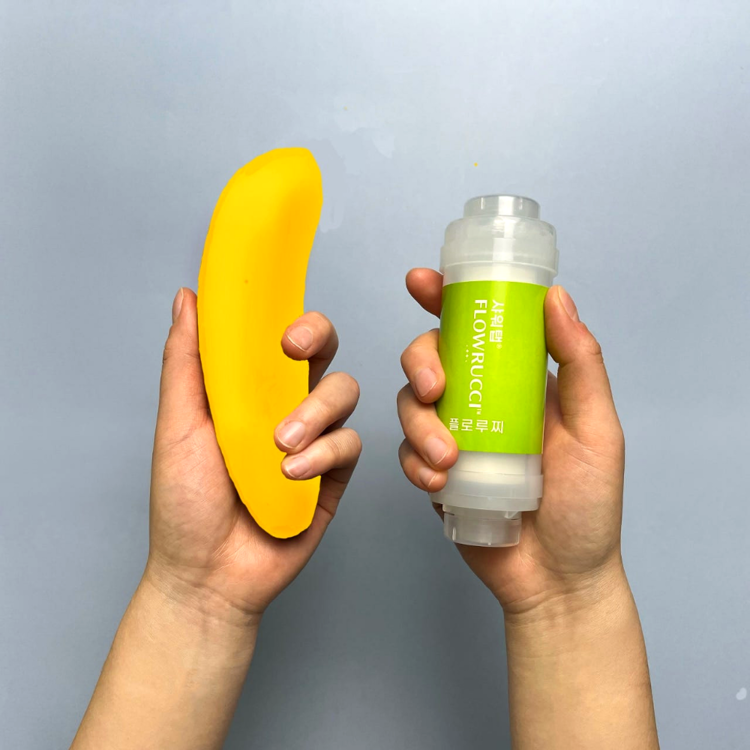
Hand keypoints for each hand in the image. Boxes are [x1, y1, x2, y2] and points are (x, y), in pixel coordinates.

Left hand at [146, 288, 361, 622]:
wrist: (207, 574)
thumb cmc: (185, 503)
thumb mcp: (177, 426)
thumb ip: (185, 362)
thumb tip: (187, 299)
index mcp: (248, 392)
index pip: (279, 340)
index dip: (289, 319)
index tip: (278, 328)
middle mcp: (285, 408)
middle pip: (323, 353)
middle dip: (319, 340)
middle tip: (295, 353)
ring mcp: (314, 441)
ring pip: (343, 393)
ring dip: (315, 412)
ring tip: (281, 445)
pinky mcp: (334, 475)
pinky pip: (349, 444)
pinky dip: (324, 454)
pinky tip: (292, 476)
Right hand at [397, 268, 625, 615]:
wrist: (558, 579)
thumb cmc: (587, 506)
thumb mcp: (596, 429)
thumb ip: (579, 364)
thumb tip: (557, 297)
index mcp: (520, 381)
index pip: (480, 327)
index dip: (446, 299)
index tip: (421, 283)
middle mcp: (484, 401)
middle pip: (432, 357)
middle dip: (420, 363)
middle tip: (433, 388)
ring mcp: (456, 436)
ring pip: (410, 404)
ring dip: (418, 424)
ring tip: (446, 459)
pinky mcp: (434, 473)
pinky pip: (406, 453)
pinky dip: (414, 463)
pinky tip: (439, 484)